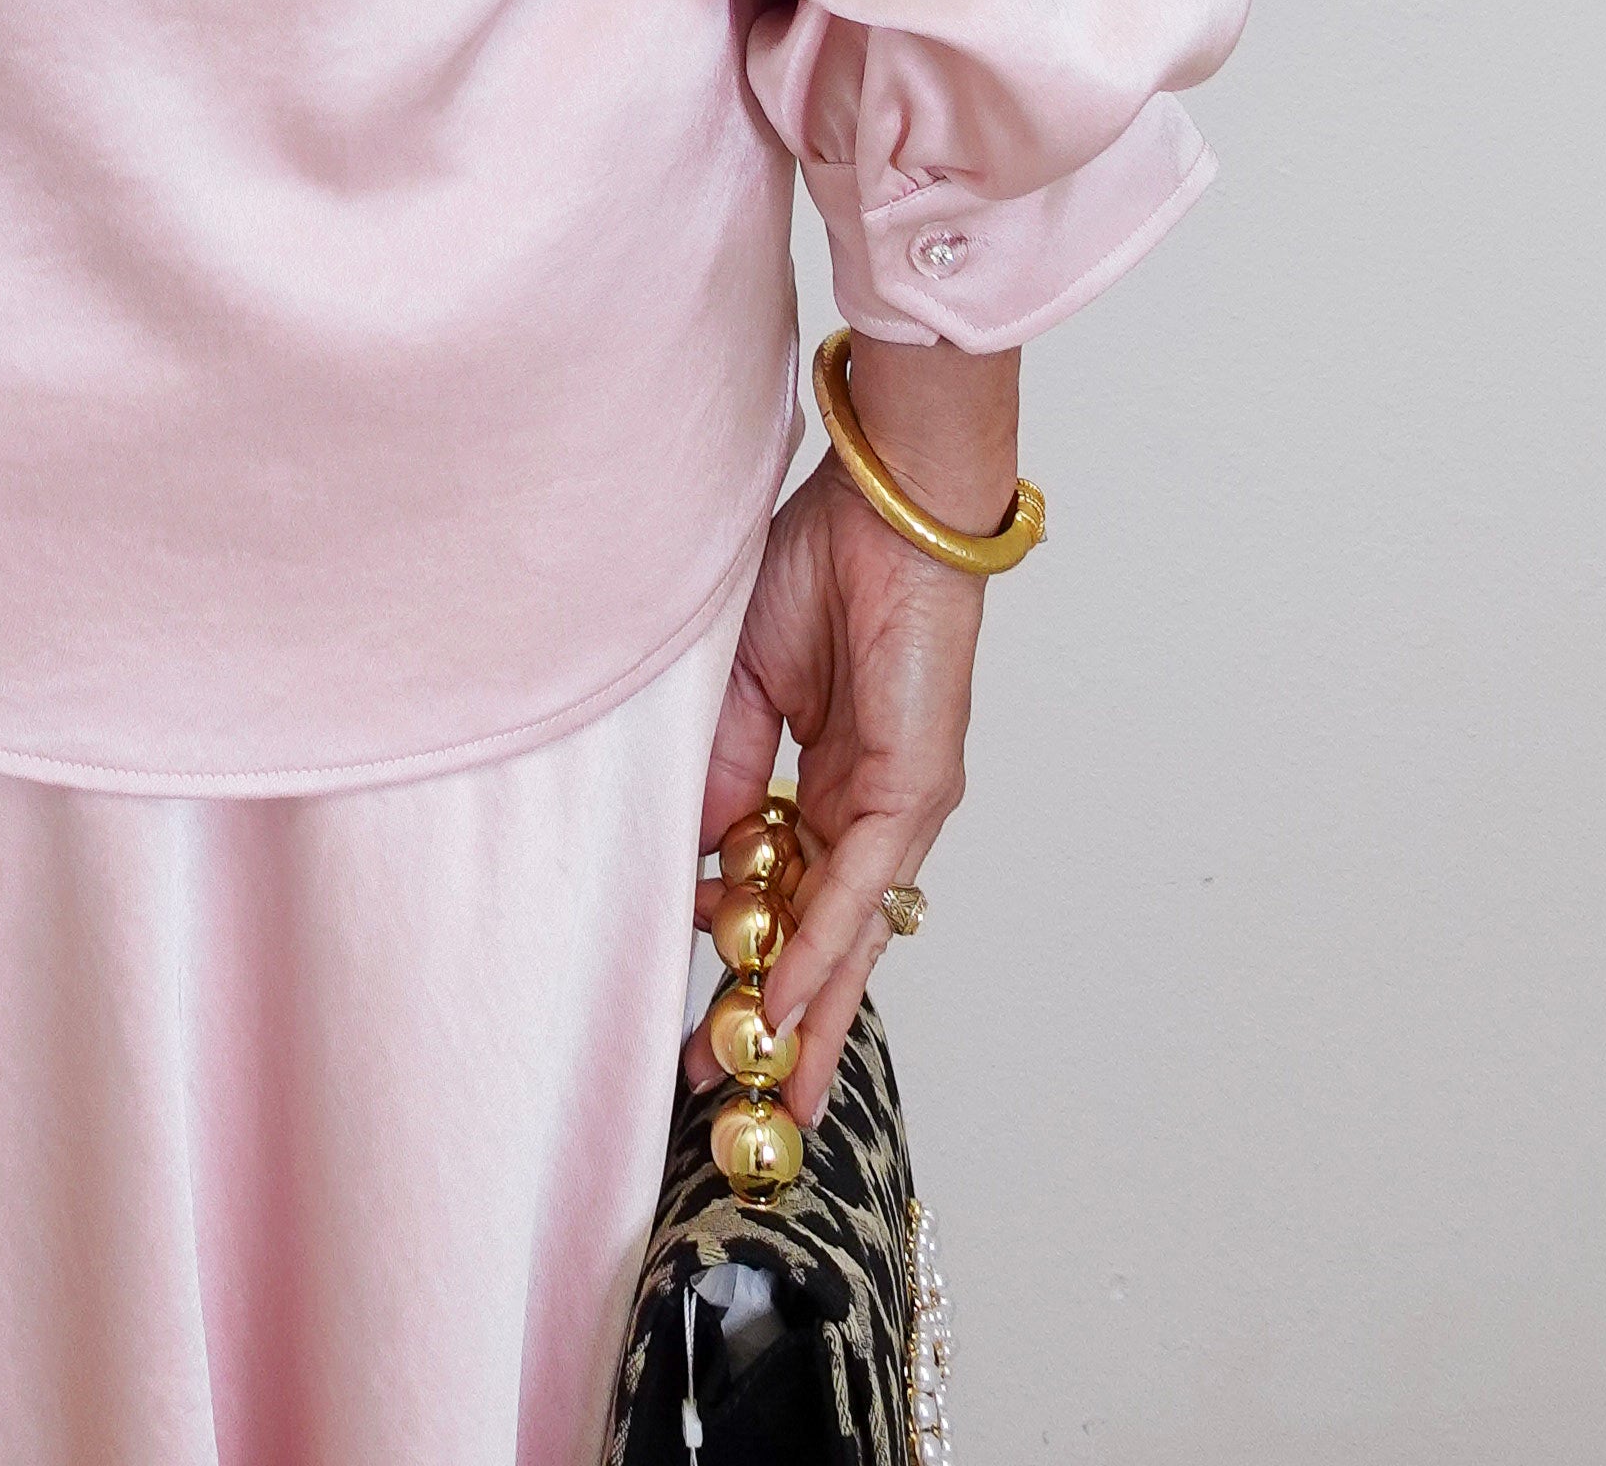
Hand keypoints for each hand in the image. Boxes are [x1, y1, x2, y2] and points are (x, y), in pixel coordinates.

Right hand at [694, 463, 984, 1128]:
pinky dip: (823, 944)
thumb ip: (722, 773)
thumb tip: (692, 856)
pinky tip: (788, 999)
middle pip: (826, 942)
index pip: (785, 899)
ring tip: (767, 1086)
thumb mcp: (742, 681)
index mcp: (827, 781)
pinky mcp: (913, 788)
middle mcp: (869, 809)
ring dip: (805, 1013)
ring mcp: (898, 806)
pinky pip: (857, 882)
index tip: (706, 1022)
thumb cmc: (818, 564)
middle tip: (745, 1104)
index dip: (748, 963)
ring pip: (850, 934)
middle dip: (785, 1026)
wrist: (885, 503)